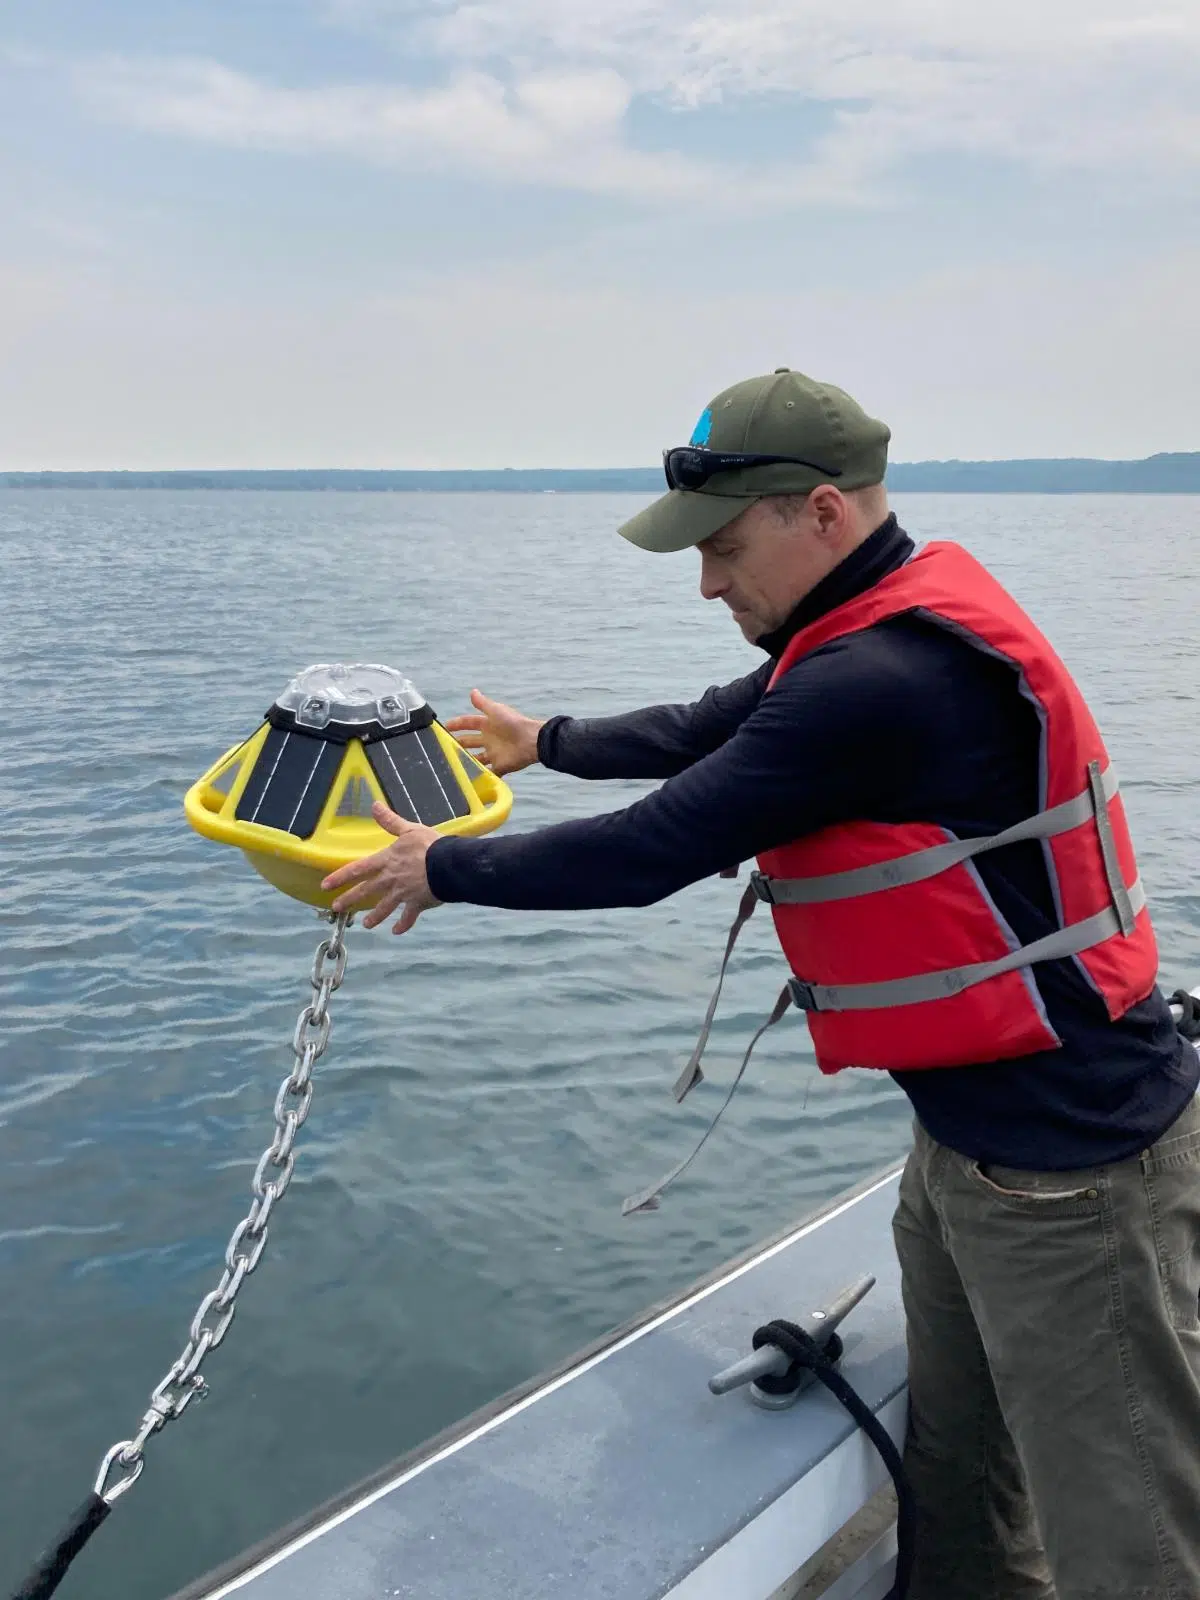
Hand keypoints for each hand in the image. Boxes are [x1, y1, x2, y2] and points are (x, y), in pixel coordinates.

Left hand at [320, 802, 441, 933]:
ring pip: (385, 907)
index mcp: (387, 861)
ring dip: (375, 917)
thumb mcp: (409, 830)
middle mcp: (391, 879)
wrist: (448, 865)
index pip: (358, 869)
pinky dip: (403, 924)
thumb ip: (390, 821)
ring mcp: (403, 893)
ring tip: (366, 925)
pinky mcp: (417, 903)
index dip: (341, 877)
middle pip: (366, 891)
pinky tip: (397, 932)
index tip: (325, 886)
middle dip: (350, 899)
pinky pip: (408, 916)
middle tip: (337, 908)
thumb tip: (374, 805)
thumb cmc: (429, 845)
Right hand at [442, 688, 543, 776]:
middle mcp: (489, 739)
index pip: (468, 723)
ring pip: (476, 758)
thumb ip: (483, 703)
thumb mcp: (496, 710)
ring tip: (452, 764)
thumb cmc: (513, 723)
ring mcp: (494, 753)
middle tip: (444, 747)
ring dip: (466, 760)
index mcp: (488, 724)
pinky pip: (488, 772)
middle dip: (458, 743)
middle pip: (469, 742)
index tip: (444, 727)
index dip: (457, 724)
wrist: (531, 741)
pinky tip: (468, 778)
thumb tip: (472, 691)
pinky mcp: (500, 766)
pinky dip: (480, 775)